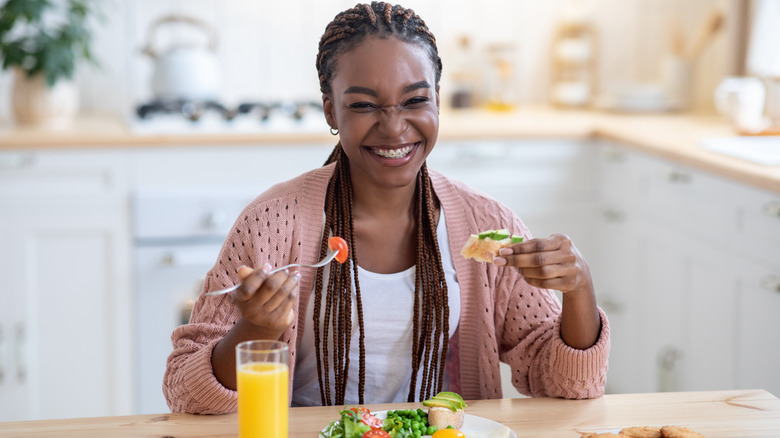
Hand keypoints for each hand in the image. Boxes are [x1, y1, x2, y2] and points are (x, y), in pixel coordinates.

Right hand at [232, 263, 299, 334]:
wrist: (262, 320)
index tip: (268, 266)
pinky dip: (293, 290)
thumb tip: (242, 270)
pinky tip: (294, 285)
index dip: (258, 275)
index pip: (248, 287)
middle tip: (285, 270)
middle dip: (280, 275)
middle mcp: (250, 311)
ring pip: (283, 292)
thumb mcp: (249, 285)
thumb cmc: (256, 295)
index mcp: (240, 299)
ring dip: (291, 281)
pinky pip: (289, 300)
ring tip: (295, 275)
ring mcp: (264, 318)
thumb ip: (248, 276)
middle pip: (270, 287)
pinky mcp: (277, 321)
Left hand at [494, 234, 599, 348]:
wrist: (580, 273)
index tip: (502, 251)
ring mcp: (570, 269)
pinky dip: (532, 280)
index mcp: (562, 240)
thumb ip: (532, 245)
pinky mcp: (569, 283)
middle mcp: (568, 254)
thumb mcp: (551, 246)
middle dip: (516, 260)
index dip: (519, 248)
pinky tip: (526, 277)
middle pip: (538, 259)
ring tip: (516, 269)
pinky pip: (545, 283)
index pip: (537, 244)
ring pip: (541, 272)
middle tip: (499, 261)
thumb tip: (506, 246)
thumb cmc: (558, 256)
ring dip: (524, 271)